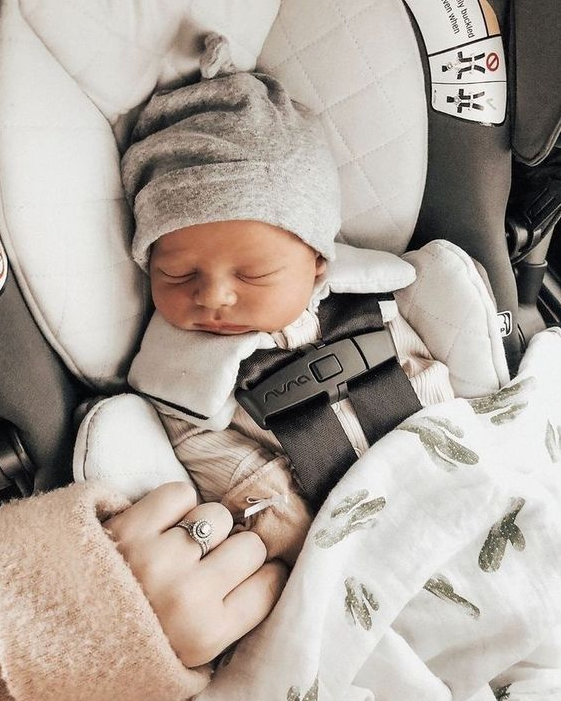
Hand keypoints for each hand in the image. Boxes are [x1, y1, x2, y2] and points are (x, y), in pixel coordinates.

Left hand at [104, 482, 287, 666]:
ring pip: (217, 516)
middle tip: (212, 562)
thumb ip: (228, 624)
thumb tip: (268, 577)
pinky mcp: (132, 525)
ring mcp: (159, 556)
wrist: (54, 634)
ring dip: (204, 527)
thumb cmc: (127, 646)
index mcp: (206, 634)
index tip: (252, 575)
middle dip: (235, 552)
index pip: (270, 585)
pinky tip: (161, 525)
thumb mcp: (187, 660)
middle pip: (251, 546)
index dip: (265, 576)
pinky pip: (180, 493)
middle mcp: (188, 595)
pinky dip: (174, 504)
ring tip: (181, 544)